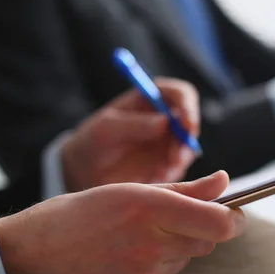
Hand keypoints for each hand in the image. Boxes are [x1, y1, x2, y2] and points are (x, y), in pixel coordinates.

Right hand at [0, 171, 243, 273]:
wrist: (27, 261)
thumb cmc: (74, 217)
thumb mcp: (128, 190)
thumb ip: (184, 189)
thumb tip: (223, 182)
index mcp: (148, 208)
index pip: (219, 222)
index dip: (233, 218)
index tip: (232, 213)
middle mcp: (150, 245)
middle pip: (207, 241)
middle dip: (199, 228)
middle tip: (170, 219)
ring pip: (186, 259)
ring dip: (174, 248)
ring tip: (135, 238)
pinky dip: (156, 268)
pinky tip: (126, 259)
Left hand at [61, 78, 199, 192]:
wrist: (84, 174)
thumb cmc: (91, 142)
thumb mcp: (105, 130)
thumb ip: (133, 124)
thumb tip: (165, 120)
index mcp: (151, 99)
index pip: (181, 94)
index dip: (188, 106)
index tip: (186, 124)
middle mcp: (166, 119)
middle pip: (190, 124)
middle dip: (186, 141)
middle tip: (174, 158)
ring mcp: (169, 143)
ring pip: (188, 149)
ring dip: (178, 160)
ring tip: (157, 172)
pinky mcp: (169, 165)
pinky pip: (178, 169)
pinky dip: (169, 175)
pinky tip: (151, 179)